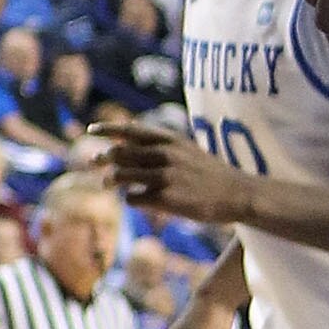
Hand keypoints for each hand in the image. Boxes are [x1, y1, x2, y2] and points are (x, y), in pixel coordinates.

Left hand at [98, 120, 251, 226]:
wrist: (238, 194)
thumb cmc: (208, 173)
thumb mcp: (185, 149)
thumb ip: (158, 145)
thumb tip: (123, 145)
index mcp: (170, 140)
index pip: (130, 130)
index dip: (107, 129)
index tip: (91, 130)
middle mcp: (165, 155)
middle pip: (119, 153)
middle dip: (102, 158)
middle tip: (94, 163)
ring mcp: (165, 176)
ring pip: (121, 176)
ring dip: (109, 180)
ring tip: (107, 184)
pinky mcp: (166, 198)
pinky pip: (134, 198)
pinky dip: (130, 198)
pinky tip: (135, 199)